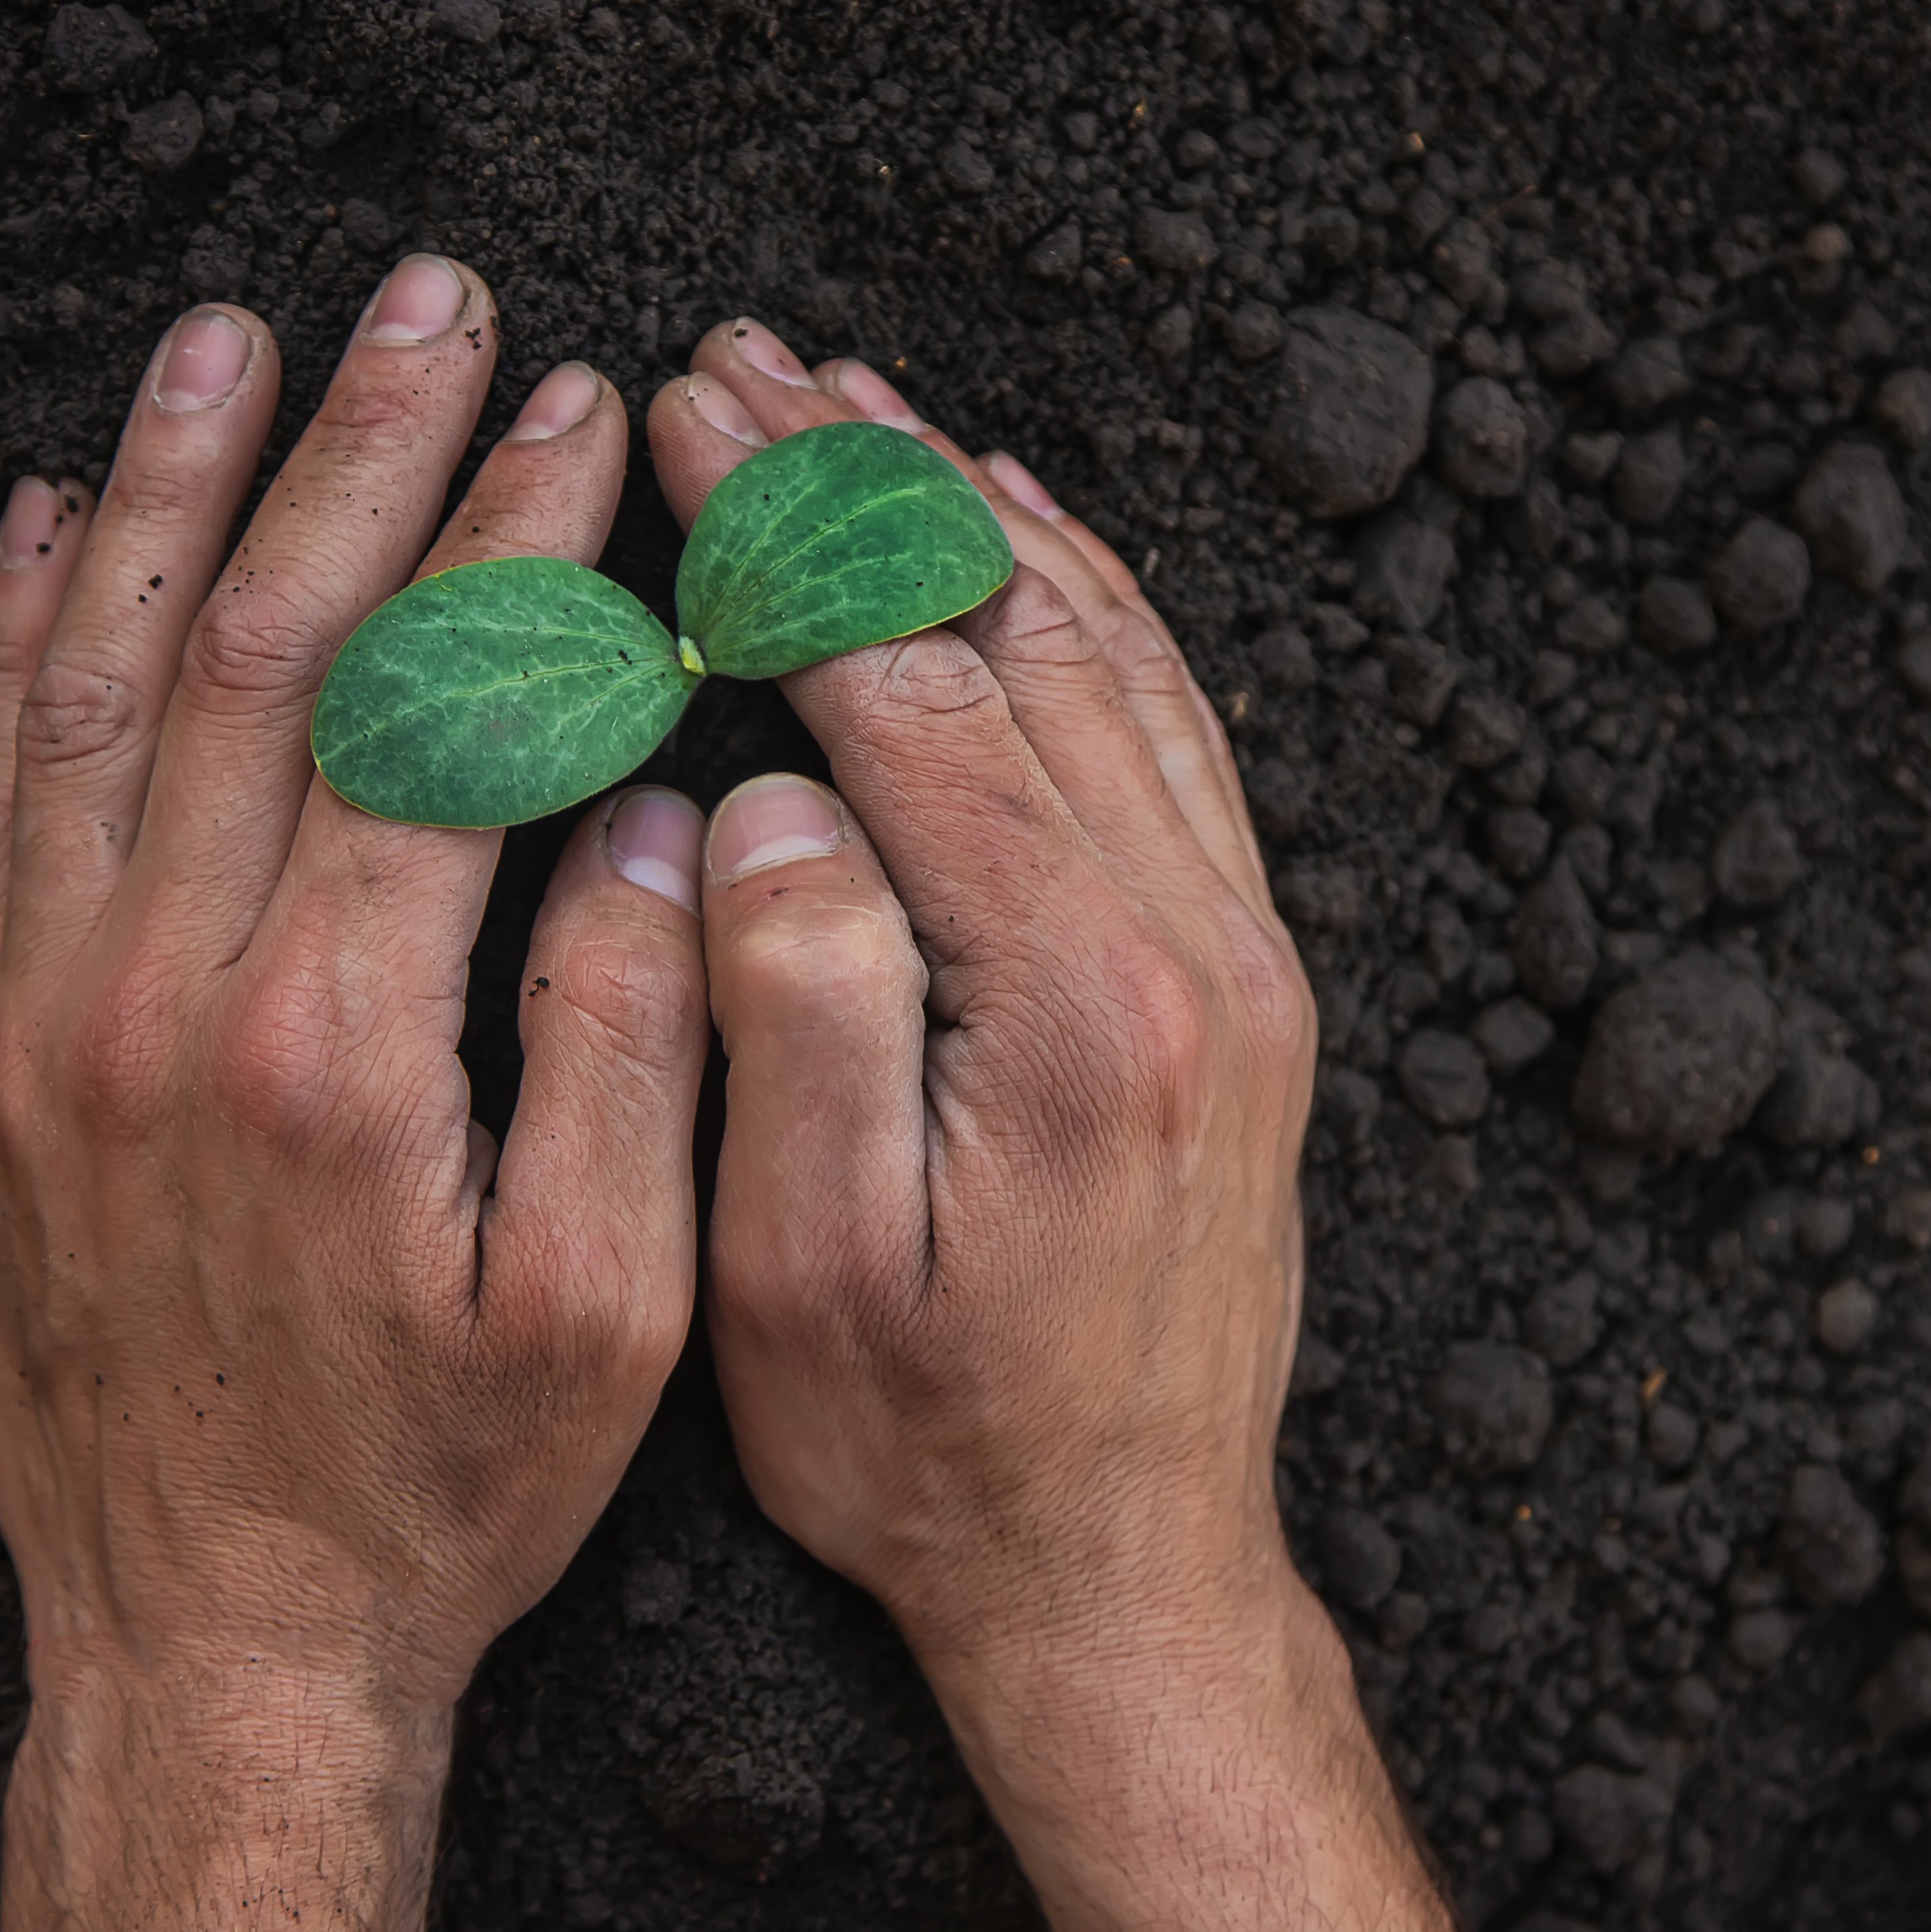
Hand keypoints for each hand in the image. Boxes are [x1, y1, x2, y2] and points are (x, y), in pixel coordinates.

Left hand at [0, 264, 708, 1931]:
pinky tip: (40, 521)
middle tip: (429, 299)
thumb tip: (662, 825)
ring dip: (169, 492)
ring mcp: (41, 1024)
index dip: (510, 544)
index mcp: (338, 1053)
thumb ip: (636, 1058)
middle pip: (260, 656)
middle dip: (358, 453)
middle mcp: (161, 1006)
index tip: (577, 409)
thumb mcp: (612, 1316)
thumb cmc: (436, 1494)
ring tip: (229, 335)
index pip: (427, 721)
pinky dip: (10, 644)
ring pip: (101, 690)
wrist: (210, 1650)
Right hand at [649, 323, 1637, 1931]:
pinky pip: (1180, 732)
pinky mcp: (1249, 980)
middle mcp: (1189, 946)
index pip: (910, 694)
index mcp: (1070, 1003)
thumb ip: (791, 1018)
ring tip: (859, 401)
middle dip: (863, 482)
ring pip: (1112, 657)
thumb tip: (761, 791)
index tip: (680, 405)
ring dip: (979, 514)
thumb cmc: (929, 1453)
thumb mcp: (795, 1277)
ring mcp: (1240, 953)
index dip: (783, 535)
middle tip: (740, 354)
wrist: (1127, 1577)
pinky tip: (1032, 533)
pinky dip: (1101, 608)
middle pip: (1017, 639)